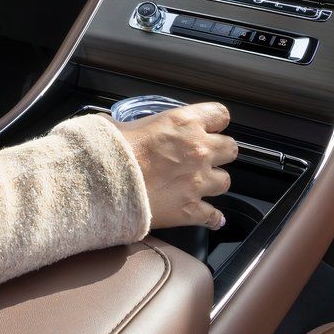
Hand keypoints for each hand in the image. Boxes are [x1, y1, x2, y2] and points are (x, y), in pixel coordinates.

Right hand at [112, 102, 237, 229]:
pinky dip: (212, 218)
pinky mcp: (190, 209)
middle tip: (203, 157)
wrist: (103, 185)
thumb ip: (135, 125)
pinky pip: (213, 216)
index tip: (208, 127)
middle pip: (230, 149)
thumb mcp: (121, 124)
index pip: (219, 114)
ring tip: (199, 184)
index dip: (214, 121)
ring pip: (225, 181)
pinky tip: (211, 218)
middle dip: (219, 153)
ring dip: (214, 182)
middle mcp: (198, 150)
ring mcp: (198, 182)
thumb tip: (124, 128)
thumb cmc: (109, 151)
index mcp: (183, 123)